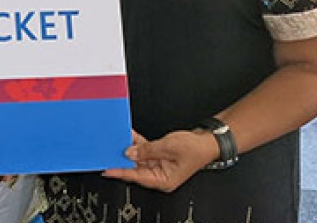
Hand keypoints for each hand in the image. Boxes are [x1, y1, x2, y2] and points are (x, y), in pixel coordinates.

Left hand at [101, 129, 216, 192]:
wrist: (209, 141)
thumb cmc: (196, 148)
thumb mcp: (169, 147)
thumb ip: (147, 150)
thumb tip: (129, 153)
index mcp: (163, 180)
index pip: (137, 176)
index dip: (121, 172)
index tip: (107, 169)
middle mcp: (160, 175)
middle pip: (136, 168)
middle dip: (123, 159)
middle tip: (107, 152)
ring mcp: (160, 165)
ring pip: (139, 158)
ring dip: (130, 149)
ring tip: (116, 141)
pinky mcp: (160, 156)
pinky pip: (145, 151)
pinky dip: (138, 144)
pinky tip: (130, 136)